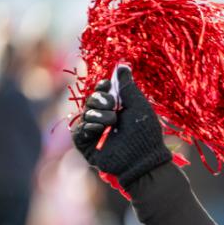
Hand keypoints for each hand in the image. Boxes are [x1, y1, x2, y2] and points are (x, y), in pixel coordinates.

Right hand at [71, 67, 171, 187]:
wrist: (143, 159)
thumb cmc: (145, 133)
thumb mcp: (138, 105)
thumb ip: (128, 86)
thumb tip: (122, 65)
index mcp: (117, 107)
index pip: (102, 90)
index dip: (102, 86)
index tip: (108, 85)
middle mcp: (104, 117)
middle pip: (91, 99)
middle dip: (100, 99)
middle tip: (112, 105)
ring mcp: (94, 131)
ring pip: (85, 113)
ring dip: (99, 115)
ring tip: (112, 122)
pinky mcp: (86, 144)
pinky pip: (78, 129)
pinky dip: (88, 126)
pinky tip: (99, 129)